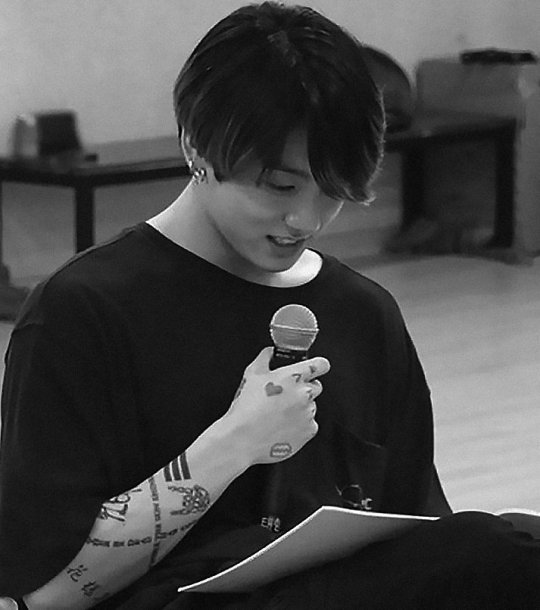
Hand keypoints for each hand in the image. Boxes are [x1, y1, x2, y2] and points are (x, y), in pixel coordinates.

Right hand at [222, 347, 330, 465]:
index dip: (318, 366)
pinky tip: (282, 426)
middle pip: (316, 386)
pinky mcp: (309, 430)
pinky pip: (309, 425)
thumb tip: (270, 352)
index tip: (315, 369)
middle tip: (285, 396)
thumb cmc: (246, 408)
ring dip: (300, 408)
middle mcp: (305, 393)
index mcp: (294, 376)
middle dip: (304, 389)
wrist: (243, 439)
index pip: (321, 364)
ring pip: (311, 406)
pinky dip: (299, 426)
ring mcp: (309, 413)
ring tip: (279, 415)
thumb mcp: (251, 374)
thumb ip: (264, 358)